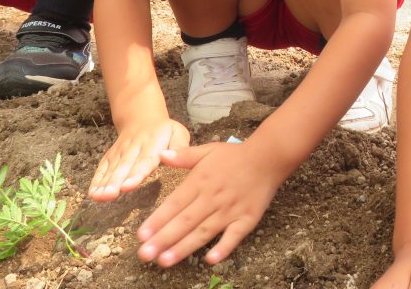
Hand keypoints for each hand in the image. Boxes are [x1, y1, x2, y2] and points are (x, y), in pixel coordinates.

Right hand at [88, 119, 189, 200]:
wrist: (142, 118)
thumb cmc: (165, 132)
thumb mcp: (178, 133)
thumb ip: (180, 146)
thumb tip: (171, 157)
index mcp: (153, 143)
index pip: (145, 160)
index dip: (136, 174)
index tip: (127, 186)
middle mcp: (134, 147)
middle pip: (125, 166)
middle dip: (116, 182)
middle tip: (110, 195)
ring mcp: (120, 152)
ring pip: (112, 168)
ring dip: (104, 183)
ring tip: (99, 197)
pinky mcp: (111, 156)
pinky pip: (103, 167)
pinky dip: (97, 180)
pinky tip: (92, 194)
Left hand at [136, 140, 283, 267]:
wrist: (269, 157)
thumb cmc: (236, 155)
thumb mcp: (208, 150)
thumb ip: (184, 155)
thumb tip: (161, 155)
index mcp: (201, 180)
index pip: (175, 203)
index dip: (157, 219)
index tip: (141, 234)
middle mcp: (213, 197)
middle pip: (185, 221)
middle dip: (163, 239)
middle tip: (145, 255)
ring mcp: (230, 210)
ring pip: (204, 231)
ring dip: (184, 247)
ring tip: (165, 261)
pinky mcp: (247, 219)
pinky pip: (234, 236)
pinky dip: (223, 247)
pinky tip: (210, 260)